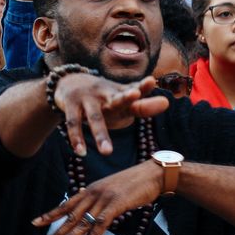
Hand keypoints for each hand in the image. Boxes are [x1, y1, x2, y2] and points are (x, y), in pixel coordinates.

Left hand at [32, 160, 160, 234]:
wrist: (152, 174)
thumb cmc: (133, 183)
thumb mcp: (110, 190)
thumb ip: (98, 200)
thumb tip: (89, 211)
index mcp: (89, 190)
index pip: (65, 204)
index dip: (50, 214)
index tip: (35, 223)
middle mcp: (92, 193)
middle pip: (70, 216)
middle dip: (55, 232)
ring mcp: (104, 198)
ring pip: (82, 220)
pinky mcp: (116, 204)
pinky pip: (101, 222)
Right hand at [53, 74, 169, 156]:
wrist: (68, 81)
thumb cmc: (102, 95)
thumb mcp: (120, 99)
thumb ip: (142, 105)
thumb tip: (166, 103)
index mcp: (119, 93)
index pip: (135, 90)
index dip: (143, 87)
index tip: (151, 81)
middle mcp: (104, 94)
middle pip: (117, 98)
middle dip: (125, 97)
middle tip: (135, 94)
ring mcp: (87, 99)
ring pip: (95, 117)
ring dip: (100, 134)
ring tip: (107, 153)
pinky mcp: (70, 105)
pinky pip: (73, 123)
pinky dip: (77, 138)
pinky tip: (81, 152)